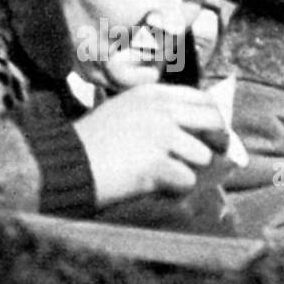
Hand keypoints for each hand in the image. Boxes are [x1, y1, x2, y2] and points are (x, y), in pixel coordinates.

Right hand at [72, 84, 227, 207]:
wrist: (66, 163)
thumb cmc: (93, 142)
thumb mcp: (125, 111)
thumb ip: (158, 113)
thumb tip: (198, 133)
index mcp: (152, 93)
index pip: (202, 99)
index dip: (213, 119)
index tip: (214, 134)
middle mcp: (160, 109)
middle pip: (213, 122)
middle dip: (217, 142)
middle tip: (210, 157)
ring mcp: (160, 134)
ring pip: (202, 156)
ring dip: (188, 170)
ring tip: (165, 176)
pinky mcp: (157, 162)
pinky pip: (186, 180)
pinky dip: (174, 189)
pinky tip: (156, 188)